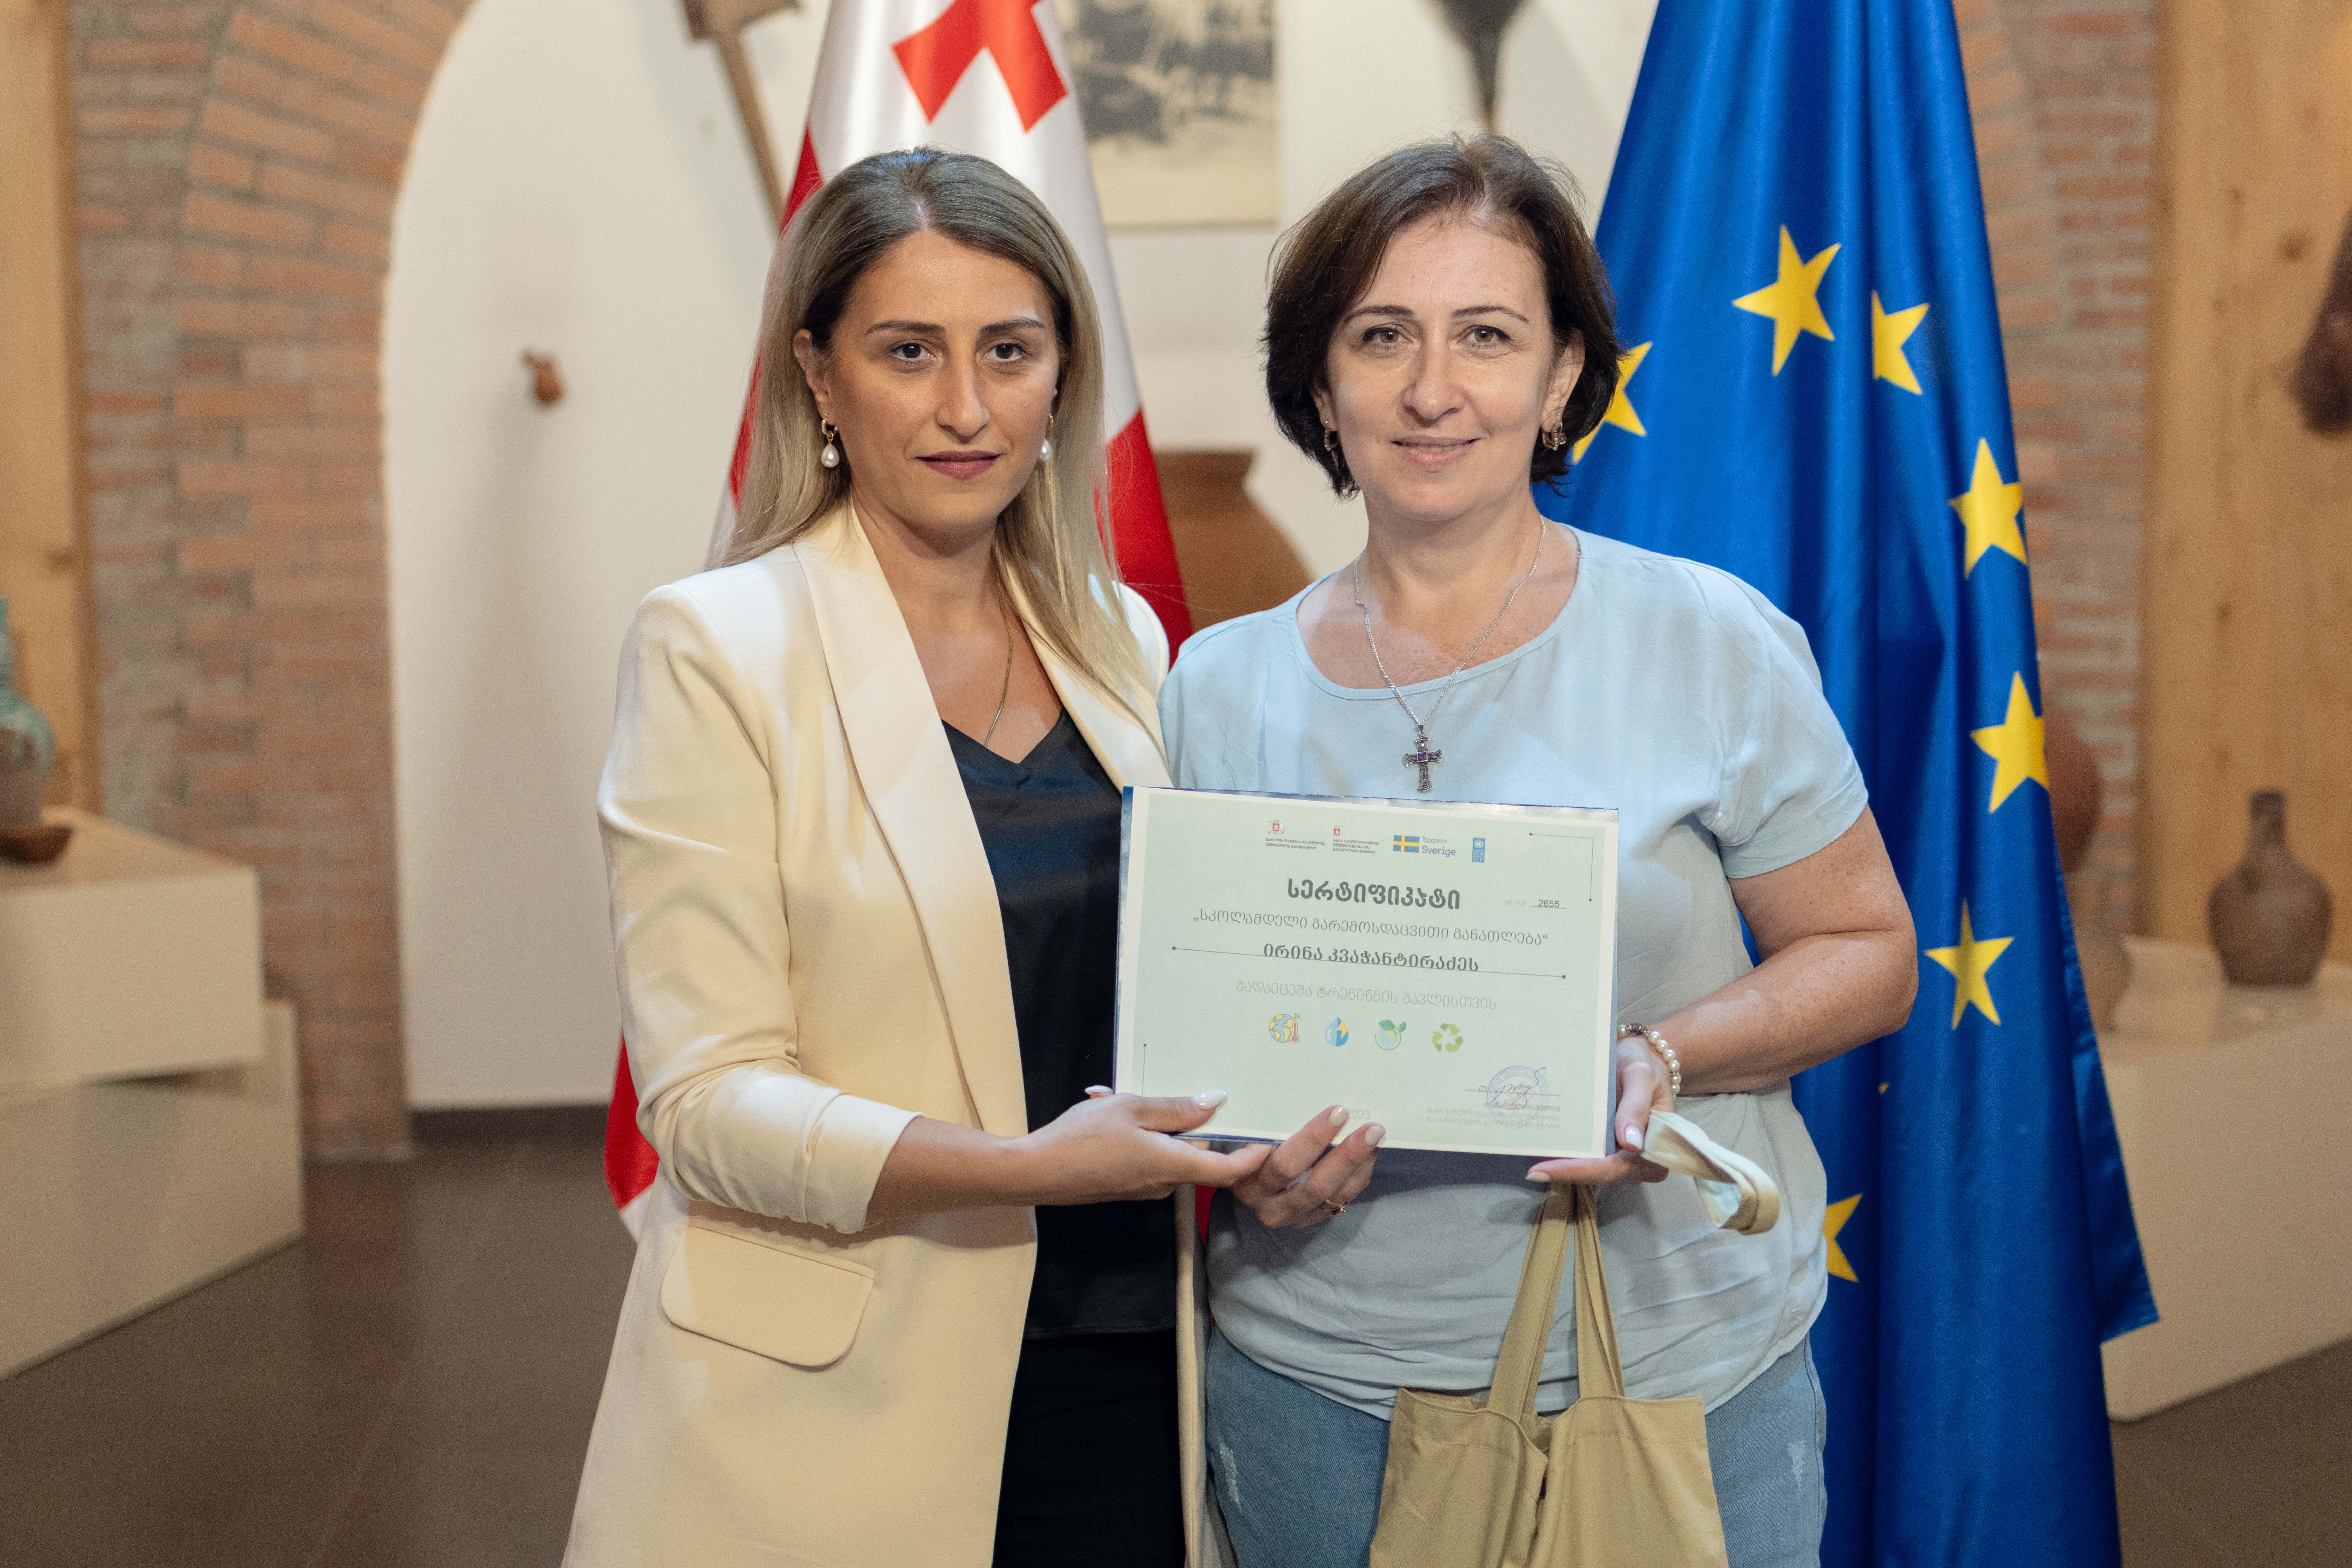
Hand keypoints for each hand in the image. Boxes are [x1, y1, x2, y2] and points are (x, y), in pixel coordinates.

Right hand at [1017, 1090, 1269, 1204]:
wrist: (1034, 1172)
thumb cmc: (1081, 1138)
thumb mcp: (1131, 1108)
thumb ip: (1176, 1108)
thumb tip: (1216, 1102)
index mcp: (1171, 1165)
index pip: (1227, 1172)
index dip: (1253, 1159)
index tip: (1270, 1140)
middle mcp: (1163, 1183)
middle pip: (1199, 1157)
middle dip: (1198, 1126)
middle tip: (1196, 1092)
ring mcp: (1143, 1188)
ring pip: (1171, 1155)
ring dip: (1164, 1127)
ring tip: (1137, 1097)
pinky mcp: (1125, 1186)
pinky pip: (1149, 1159)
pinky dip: (1145, 1137)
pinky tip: (1116, 1114)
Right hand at [1227, 1104, 1384, 1228]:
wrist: (1251, 1185)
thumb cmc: (1250, 1150)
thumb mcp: (1250, 1139)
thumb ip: (1269, 1128)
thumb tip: (1309, 1097)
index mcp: (1248, 1181)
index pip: (1282, 1164)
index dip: (1312, 1140)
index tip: (1338, 1113)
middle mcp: (1269, 1205)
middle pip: (1313, 1184)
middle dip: (1345, 1154)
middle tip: (1370, 1128)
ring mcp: (1293, 1216)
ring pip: (1332, 1194)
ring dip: (1357, 1164)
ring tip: (1375, 1137)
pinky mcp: (1311, 1219)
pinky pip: (1341, 1200)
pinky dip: (1358, 1175)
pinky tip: (1370, 1153)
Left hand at [1527, 1036, 1671, 1186]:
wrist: (1647, 1061)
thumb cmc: (1644, 1066)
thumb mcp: (1640, 1077)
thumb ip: (1636, 1107)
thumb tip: (1632, 1143)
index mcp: (1654, 1146)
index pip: (1613, 1167)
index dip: (1578, 1172)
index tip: (1544, 1171)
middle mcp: (1643, 1162)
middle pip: (1601, 1174)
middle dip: (1566, 1173)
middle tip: (1532, 1171)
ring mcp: (1630, 1160)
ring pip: (1595, 1172)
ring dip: (1568, 1168)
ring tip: (1536, 1163)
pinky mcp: (1618, 1154)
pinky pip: (1595, 1161)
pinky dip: (1574, 1159)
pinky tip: (1551, 1153)